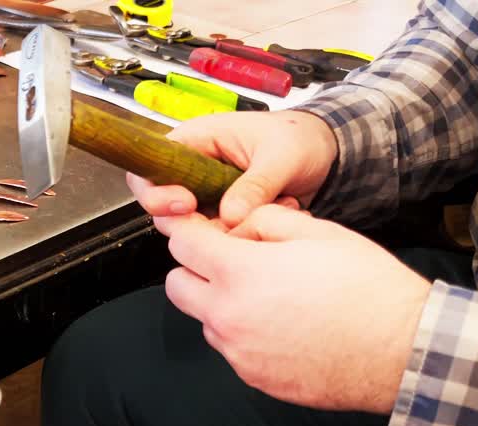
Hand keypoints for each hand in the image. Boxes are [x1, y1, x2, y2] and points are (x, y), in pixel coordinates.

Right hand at [128, 110, 338, 226]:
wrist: (326, 153)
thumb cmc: (300, 138)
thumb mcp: (281, 156)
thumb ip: (255, 185)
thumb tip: (230, 216)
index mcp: (198, 140)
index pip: (151, 168)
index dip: (156, 191)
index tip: (185, 204)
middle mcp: (195, 169)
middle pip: (163, 205)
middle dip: (190, 221)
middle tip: (223, 223)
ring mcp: (208, 195)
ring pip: (190, 226)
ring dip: (223, 230)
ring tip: (261, 214)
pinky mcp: (223, 214)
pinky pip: (217, 235)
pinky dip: (240, 236)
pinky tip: (269, 219)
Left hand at [161, 205, 431, 413]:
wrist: (401, 351)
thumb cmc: (367, 288)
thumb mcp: (318, 232)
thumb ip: (265, 221)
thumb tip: (239, 227)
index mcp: (239, 273)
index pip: (181, 245)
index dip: (187, 231)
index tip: (194, 228)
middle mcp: (228, 316)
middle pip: (177, 286)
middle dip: (195, 269)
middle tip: (232, 261)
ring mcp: (238, 353)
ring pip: (205, 320)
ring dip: (222, 304)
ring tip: (273, 297)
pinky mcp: (254, 378)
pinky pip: (233, 350)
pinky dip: (247, 335)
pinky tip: (286, 327)